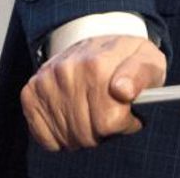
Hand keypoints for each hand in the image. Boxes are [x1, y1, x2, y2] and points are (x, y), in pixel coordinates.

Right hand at [20, 33, 166, 151]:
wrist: (98, 42)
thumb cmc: (127, 59)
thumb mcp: (148, 61)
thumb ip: (141, 76)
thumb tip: (123, 91)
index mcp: (98, 64)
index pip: (108, 122)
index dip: (124, 123)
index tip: (128, 112)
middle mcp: (67, 71)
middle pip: (86, 133)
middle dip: (103, 131)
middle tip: (110, 113)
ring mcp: (46, 81)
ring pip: (67, 137)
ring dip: (82, 134)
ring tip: (92, 114)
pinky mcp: (30, 91)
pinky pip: (44, 136)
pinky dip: (59, 136)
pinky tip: (71, 117)